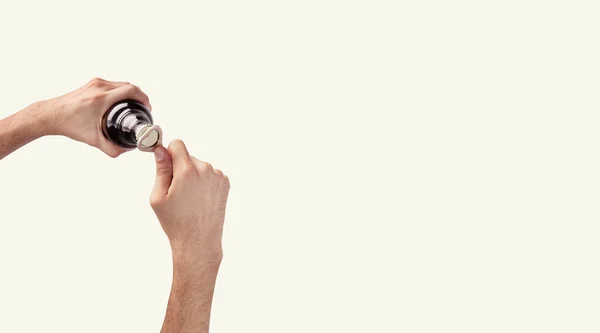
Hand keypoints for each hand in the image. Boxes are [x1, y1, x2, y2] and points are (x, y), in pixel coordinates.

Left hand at [42, 77, 150, 156]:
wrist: (51, 115)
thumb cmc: (69, 125)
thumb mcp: (93, 140)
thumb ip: (111, 149)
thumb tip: (127, 150)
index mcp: (101, 99)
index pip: (130, 90)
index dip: (143, 98)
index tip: (147, 107)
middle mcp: (99, 87)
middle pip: (129, 86)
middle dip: (139, 96)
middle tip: (142, 108)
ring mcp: (95, 83)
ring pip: (121, 84)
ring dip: (130, 93)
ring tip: (134, 105)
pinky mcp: (92, 83)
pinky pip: (113, 84)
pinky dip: (121, 91)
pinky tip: (122, 100)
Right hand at [150, 140, 229, 265]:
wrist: (198, 240)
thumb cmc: (176, 222)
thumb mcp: (159, 197)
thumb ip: (161, 170)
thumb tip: (160, 150)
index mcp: (187, 171)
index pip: (177, 144)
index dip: (169, 153)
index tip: (165, 164)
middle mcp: (205, 170)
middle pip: (187, 156)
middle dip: (180, 168)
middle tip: (177, 191)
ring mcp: (217, 176)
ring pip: (199, 166)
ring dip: (193, 175)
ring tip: (189, 198)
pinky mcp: (225, 183)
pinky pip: (209, 174)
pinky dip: (203, 182)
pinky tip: (199, 199)